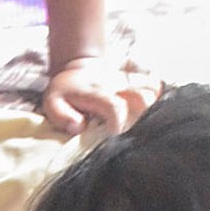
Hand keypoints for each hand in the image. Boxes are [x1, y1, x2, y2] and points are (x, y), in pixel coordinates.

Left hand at [40, 53, 156, 137]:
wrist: (75, 72)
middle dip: (140, 119)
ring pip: (151, 90)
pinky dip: (157, 97)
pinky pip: (155, 84)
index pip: (115, 107)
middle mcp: (115, 84)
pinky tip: (152, 112)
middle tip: (130, 134)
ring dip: (151, 109)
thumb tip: (78, 127)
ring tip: (142, 125)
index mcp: (96, 93)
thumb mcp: (52, 103)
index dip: (118, 125)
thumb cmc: (64, 93)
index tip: (115, 139)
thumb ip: (62, 116)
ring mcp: (128, 81)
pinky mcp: (136, 80)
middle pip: (141, 98)